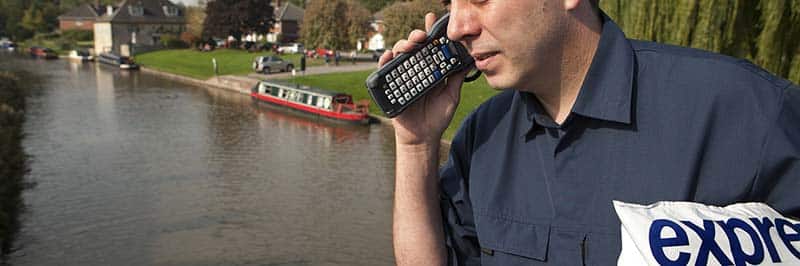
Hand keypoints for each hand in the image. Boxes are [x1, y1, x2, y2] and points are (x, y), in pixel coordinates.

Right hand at [378, 13, 466, 145]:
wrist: (423, 136)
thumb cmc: (437, 117)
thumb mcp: (451, 95)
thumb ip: (457, 78)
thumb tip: (469, 60)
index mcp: (431, 69)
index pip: (431, 47)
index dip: (431, 32)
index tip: (433, 19)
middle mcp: (416, 69)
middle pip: (414, 46)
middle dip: (417, 36)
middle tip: (422, 36)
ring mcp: (403, 76)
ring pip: (400, 53)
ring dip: (403, 45)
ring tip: (411, 45)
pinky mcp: (390, 85)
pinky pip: (384, 69)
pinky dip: (385, 60)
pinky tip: (390, 56)